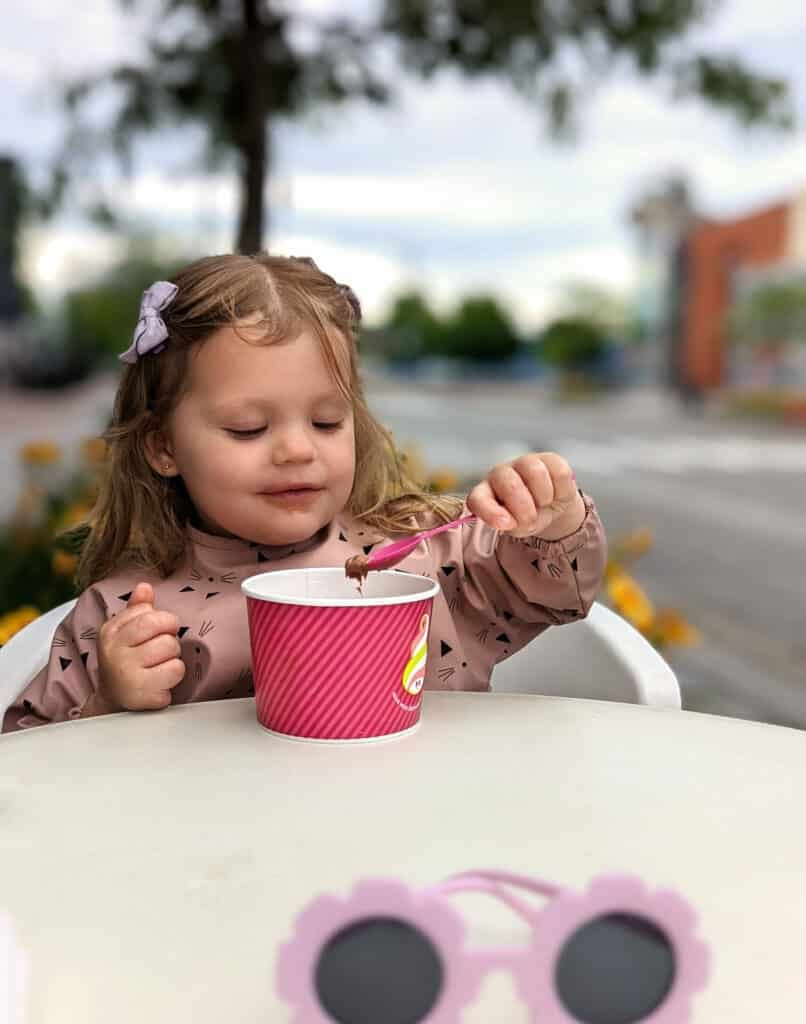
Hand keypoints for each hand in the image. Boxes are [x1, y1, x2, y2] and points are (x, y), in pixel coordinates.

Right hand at [94, 582, 185, 712]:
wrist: (112, 698)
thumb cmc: (124, 659)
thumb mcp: (124, 630)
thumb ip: (136, 608)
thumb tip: (145, 587)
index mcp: (111, 632)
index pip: (151, 616)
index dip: (164, 622)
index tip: (158, 631)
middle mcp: (115, 653)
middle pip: (165, 636)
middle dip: (170, 641)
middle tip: (161, 650)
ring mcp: (127, 676)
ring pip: (173, 655)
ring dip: (173, 661)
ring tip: (158, 667)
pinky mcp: (141, 696)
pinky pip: (174, 674)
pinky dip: (173, 679)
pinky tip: (159, 682)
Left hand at [467, 452, 585, 539]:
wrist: (552, 507)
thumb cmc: (527, 516)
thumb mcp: (519, 528)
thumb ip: (515, 525)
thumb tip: (512, 520)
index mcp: (486, 493)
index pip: (478, 499)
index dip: (489, 511)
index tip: (505, 524)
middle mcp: (501, 473)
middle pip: (510, 484)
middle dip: (523, 507)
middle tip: (531, 519)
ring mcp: (524, 462)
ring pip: (536, 473)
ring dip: (544, 497)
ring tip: (543, 504)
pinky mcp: (549, 458)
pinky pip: (559, 473)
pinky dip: (561, 491)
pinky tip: (555, 493)